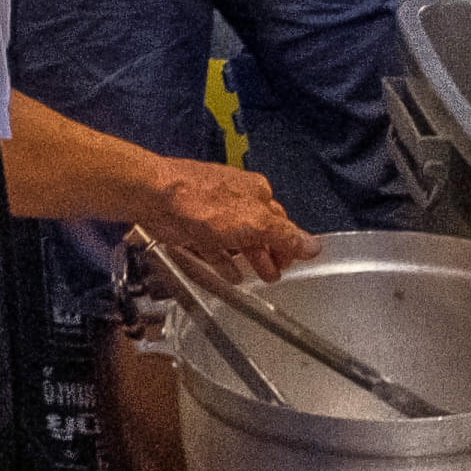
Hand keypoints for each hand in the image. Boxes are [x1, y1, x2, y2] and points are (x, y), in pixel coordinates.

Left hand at [133, 155, 313, 283]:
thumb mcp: (254, 223)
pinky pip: (215, 246)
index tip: (293, 265)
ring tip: (260, 278)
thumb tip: (315, 245)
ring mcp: (214, 212)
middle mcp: (237, 199)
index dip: (288, 245)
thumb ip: (284, 236)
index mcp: (257, 193)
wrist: (155, 196)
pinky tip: (229, 274)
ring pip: (239, 240)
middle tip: (276, 276)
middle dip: (270, 253)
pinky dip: (225, 260)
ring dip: (251, 258)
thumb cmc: (205, 204)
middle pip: (260, 231)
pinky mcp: (193, 225)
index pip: (281, 221)